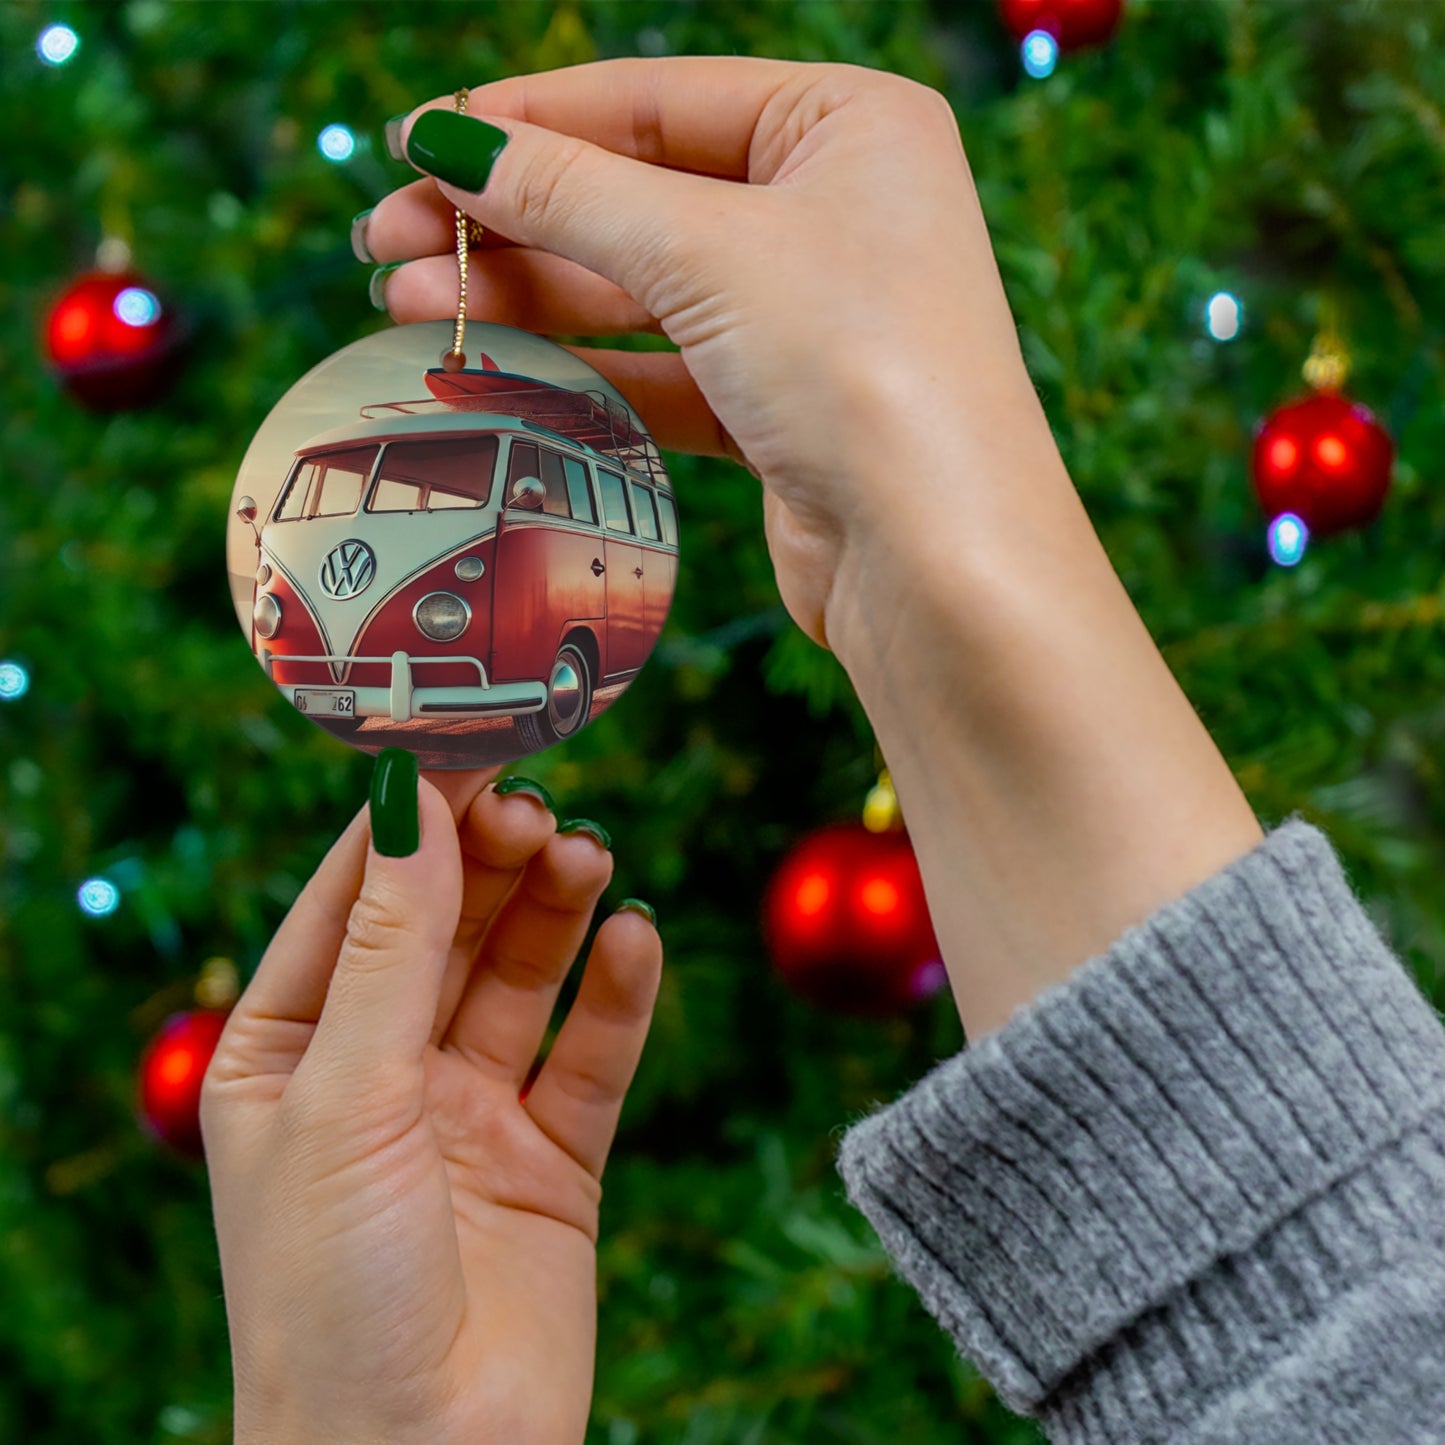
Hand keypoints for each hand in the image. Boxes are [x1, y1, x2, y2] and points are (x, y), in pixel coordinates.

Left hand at [201, 766, 661, 1444]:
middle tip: (539, 810)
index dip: (408, 823)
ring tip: (589, 857)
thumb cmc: (331, 1294)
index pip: (351, 901)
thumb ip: (391, 947)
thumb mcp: (346, 1097)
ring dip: (556, 912)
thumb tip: (413, 802)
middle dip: (491, 864)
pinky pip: (591, 1056)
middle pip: (447, 928)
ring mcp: (469, 1113)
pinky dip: (618, 996)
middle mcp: (379, 1072)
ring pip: (522, 978)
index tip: (466, 744)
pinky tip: (635, 941)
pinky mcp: (552, 1159)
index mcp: (288, 1052)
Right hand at [362, 56, 1044, 654]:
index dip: (527, 120)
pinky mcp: (782, 407)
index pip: (655, 99)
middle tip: (386, 241)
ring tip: (407, 304)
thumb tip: (451, 142)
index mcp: (847, 124)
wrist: (937, 559)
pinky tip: (491, 367)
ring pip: (640, 289)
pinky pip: (661, 370)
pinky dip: (579, 370)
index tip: (416, 142)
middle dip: (509, 219)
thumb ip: (571, 192)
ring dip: (526, 297)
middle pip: (637, 195)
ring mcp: (809, 314)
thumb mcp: (707, 251)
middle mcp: (834, 209)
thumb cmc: (861, 369)